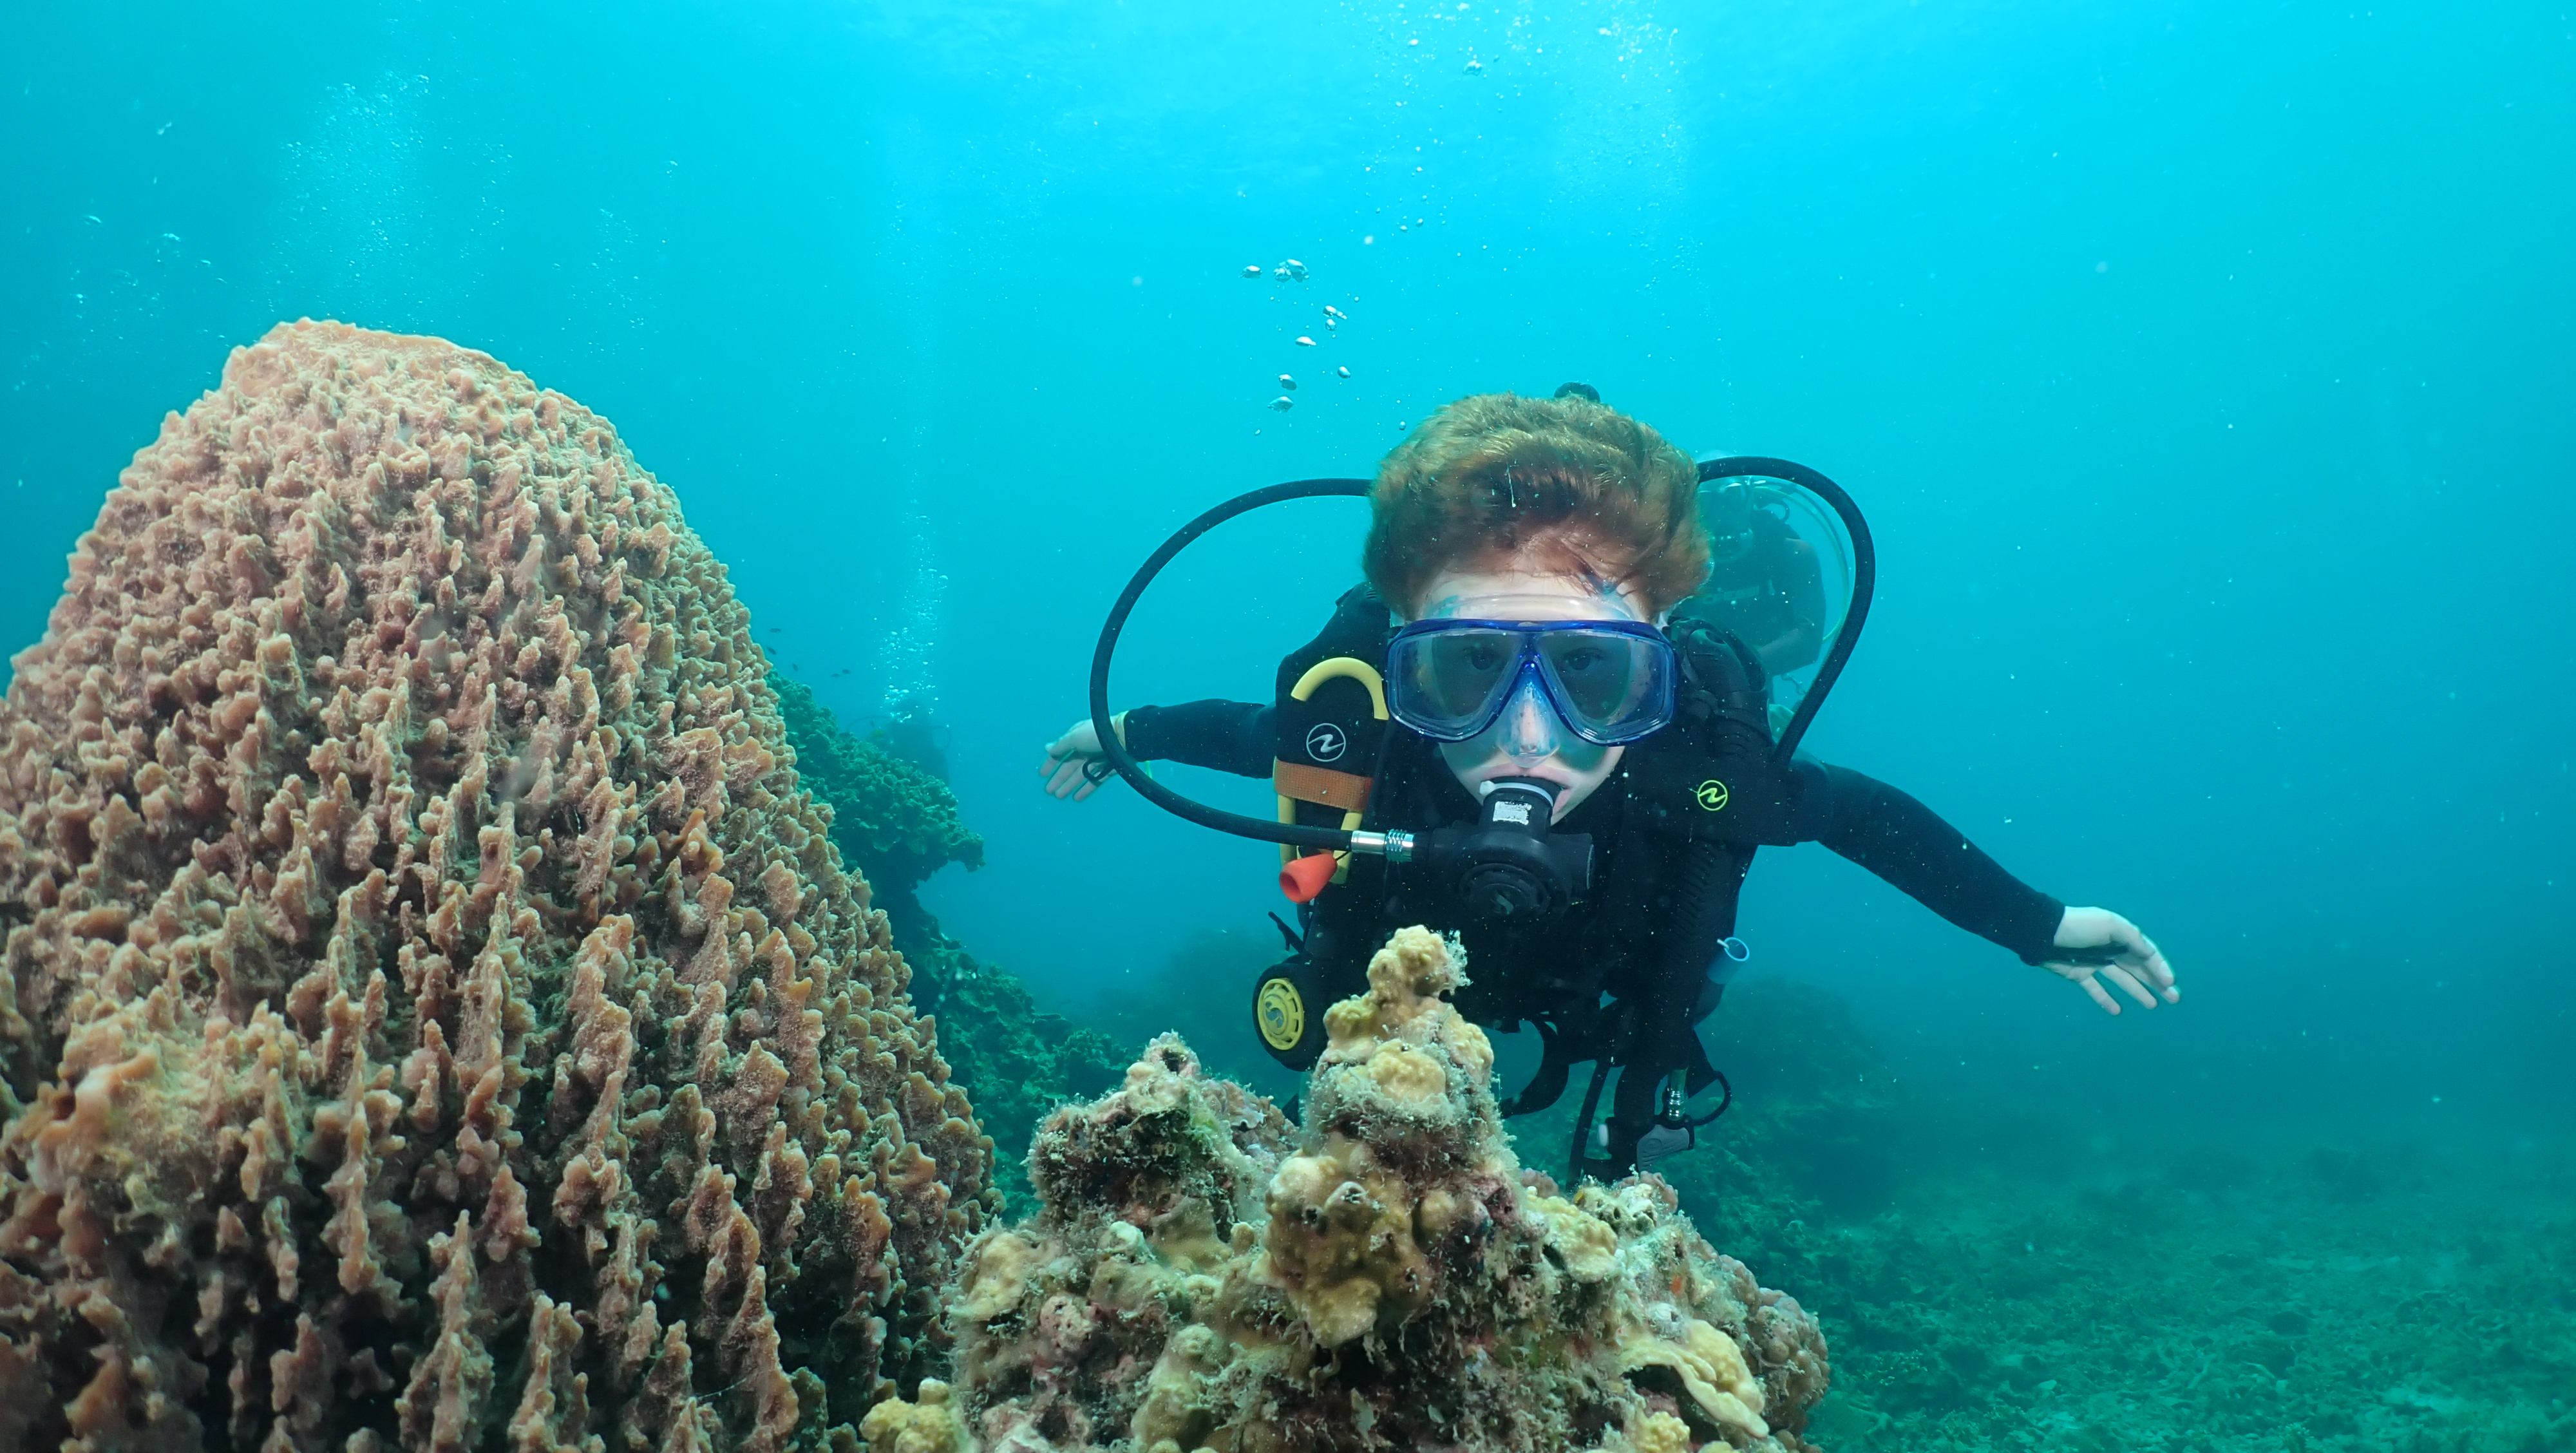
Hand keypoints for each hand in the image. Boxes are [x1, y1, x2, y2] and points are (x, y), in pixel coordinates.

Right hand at [1038, 715, 1122, 801]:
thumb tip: (1047, 748)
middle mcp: (1086, 750)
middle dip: (1059, 778)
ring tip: (1059, 796)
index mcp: (1077, 739)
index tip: (1042, 774)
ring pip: (1080, 775)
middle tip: (1049, 791)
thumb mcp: (1075, 736)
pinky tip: (1076, 797)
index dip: (1051, 763)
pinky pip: (1094, 781)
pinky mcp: (1108, 770)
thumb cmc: (1098, 735)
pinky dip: (1085, 789)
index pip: (1060, 752)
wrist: (1126, 737)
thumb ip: (1060, 745)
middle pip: (1069, 766)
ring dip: (1069, 785)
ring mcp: (1097, 760)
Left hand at [2044, 906, 2179, 1014]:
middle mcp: (2111, 950)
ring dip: (2138, 992)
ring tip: (2153, 1006)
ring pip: (2122, 980)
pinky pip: (2096, 990)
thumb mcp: (2110, 925)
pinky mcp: (2080, 975)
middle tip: (2174, 999)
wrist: (2043, 933)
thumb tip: (2151, 954)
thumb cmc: (2079, 927)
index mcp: (2121, 936)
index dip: (2160, 968)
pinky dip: (2106, 1000)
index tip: (2170, 982)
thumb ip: (2133, 938)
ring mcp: (2096, 963)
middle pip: (2138, 969)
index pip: (2146, 954)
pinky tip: (2117, 1011)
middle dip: (2157, 983)